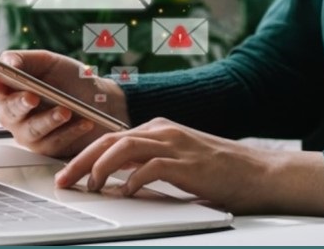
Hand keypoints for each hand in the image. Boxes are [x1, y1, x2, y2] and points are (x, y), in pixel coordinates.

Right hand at [0, 50, 129, 156]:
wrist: (100, 101)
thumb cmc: (70, 80)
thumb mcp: (48, 62)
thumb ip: (25, 59)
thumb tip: (7, 63)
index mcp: (8, 89)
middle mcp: (12, 113)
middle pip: (8, 110)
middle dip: (20, 103)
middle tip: (32, 97)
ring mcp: (27, 132)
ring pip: (32, 128)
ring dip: (49, 119)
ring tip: (65, 111)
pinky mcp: (46, 147)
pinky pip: (55, 140)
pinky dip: (70, 130)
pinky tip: (83, 121)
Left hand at [54, 117, 323, 215]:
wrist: (260, 173)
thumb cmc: (221, 171)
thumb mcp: (178, 163)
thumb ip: (149, 165)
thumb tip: (117, 182)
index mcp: (158, 129)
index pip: (110, 138)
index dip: (84, 155)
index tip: (67, 174)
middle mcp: (162, 131)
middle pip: (108, 140)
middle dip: (80, 161)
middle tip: (63, 181)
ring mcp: (174, 144)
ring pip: (122, 148)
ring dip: (99, 168)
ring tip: (88, 187)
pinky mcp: (186, 162)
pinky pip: (149, 168)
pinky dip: (132, 180)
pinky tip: (124, 193)